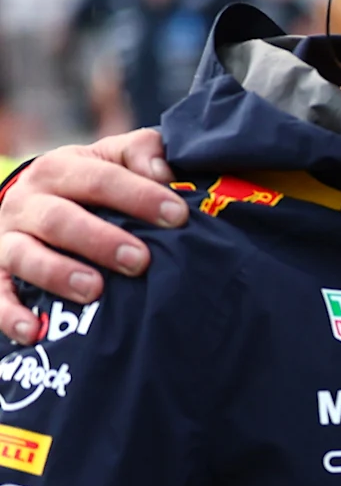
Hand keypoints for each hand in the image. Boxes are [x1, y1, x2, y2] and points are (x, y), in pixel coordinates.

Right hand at [0, 130, 178, 341]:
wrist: (38, 202)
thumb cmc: (90, 184)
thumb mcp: (112, 159)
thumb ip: (141, 153)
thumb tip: (162, 172)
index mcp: (58, 170)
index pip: (99, 178)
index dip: (139, 196)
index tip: (178, 216)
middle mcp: (26, 203)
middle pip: (59, 219)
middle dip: (100, 240)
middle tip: (140, 260)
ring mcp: (7, 240)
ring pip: (24, 256)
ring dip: (58, 274)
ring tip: (95, 290)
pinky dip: (12, 315)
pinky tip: (35, 332)